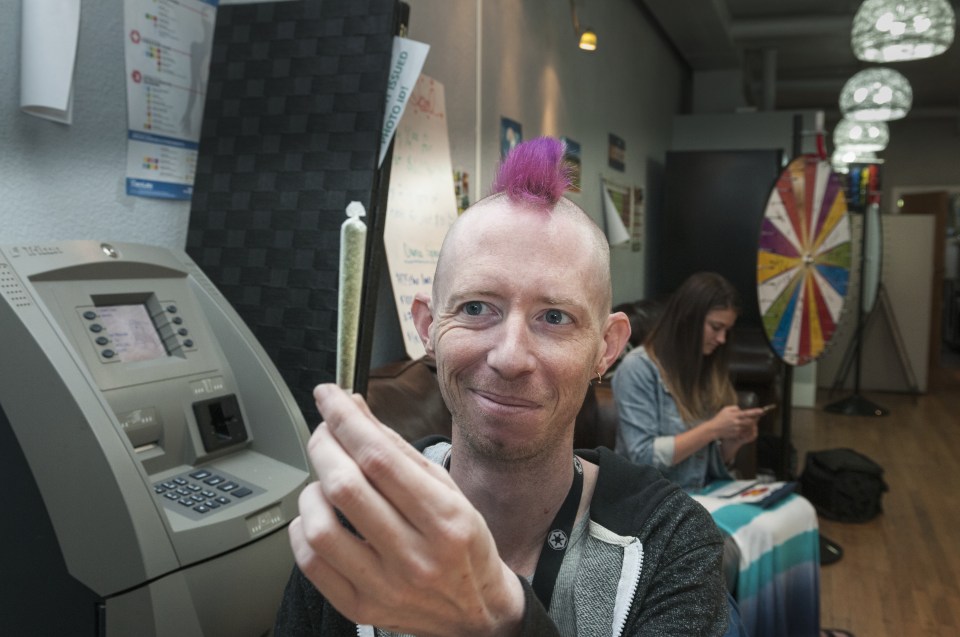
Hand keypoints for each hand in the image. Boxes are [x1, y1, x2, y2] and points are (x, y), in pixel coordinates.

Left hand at [288, 384, 524, 636]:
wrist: (477, 612)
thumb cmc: (463, 544)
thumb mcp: (446, 489)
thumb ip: (397, 448)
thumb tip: (354, 409)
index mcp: (444, 519)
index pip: (379, 458)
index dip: (345, 419)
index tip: (330, 396)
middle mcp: (416, 556)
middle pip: (345, 487)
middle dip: (324, 445)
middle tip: (324, 431)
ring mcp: (385, 586)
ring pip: (321, 527)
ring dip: (311, 490)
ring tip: (325, 481)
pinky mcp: (360, 608)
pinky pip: (310, 563)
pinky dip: (302, 529)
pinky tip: (318, 516)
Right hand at [710, 405, 760, 438]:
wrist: (714, 429)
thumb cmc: (719, 418)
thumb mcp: (725, 409)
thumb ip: (734, 407)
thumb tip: (741, 409)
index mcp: (734, 415)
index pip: (747, 413)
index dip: (755, 412)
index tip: (761, 411)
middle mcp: (737, 422)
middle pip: (750, 421)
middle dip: (755, 419)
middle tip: (757, 417)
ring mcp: (737, 429)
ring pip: (748, 427)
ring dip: (750, 425)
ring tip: (748, 422)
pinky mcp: (737, 434)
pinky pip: (744, 432)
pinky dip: (746, 429)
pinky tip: (743, 428)